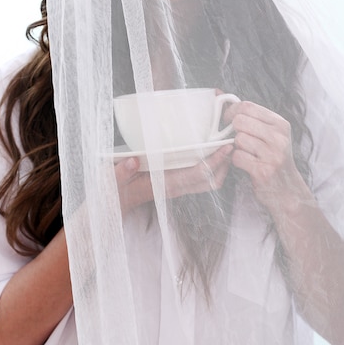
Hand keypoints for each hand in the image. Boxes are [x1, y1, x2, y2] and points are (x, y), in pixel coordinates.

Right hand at [115, 143, 232, 215]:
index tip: (226, 147)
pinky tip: (209, 150)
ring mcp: (176, 186)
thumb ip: (121, 172)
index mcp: (164, 185)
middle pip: (210, 180)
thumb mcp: (113, 180)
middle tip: (231, 140)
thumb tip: (133, 161)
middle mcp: (175, 187)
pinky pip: (200, 177)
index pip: (197, 176)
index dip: (214, 162)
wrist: (112, 204)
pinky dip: (210, 165)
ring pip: (208, 180)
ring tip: (224, 142)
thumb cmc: (114, 191)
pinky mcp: (175, 181)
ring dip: (220, 165)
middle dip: (225, 163)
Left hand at [224, 101, 300, 211]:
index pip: (248, 106)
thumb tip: (218, 93)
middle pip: (240, 121)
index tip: (228, 119)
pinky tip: (246, 164)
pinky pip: (237, 157)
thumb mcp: (270, 134)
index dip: (232, 111)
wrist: (288, 191)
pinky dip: (236, 161)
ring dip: (236, 148)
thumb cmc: (273, 158)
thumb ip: (250, 116)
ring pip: (238, 139)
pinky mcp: (263, 171)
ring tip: (247, 154)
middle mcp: (279, 137)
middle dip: (234, 131)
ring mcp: (273, 154)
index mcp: (281, 124)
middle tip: (238, 140)